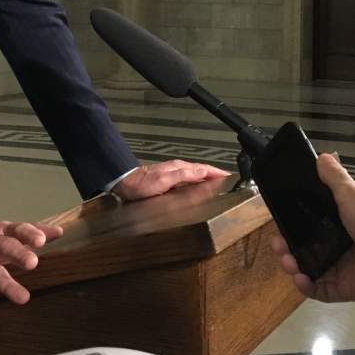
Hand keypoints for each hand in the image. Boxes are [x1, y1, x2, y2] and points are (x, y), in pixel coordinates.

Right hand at [0, 220, 63, 314]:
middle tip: (33, 263)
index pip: (18, 229)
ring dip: (7, 284)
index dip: (30, 233)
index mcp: (2, 232)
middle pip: (5, 246)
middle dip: (19, 253)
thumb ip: (31, 234)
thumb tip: (59, 231)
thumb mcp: (6, 235)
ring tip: (23, 298)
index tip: (42, 240)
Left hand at [112, 159, 231, 200]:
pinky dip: (197, 181)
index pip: (203, 169)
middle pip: (201, 170)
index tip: (228, 176)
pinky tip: (197, 187)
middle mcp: (178, 169)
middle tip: (226, 180)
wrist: (126, 184)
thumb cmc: (142, 184)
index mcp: (179, 168)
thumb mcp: (165, 180)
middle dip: (215, 174)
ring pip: (195, 174)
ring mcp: (173, 173)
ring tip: (217, 183)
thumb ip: (184, 175)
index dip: (216, 172)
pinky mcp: (169, 179)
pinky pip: (189, 179)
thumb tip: (202, 172)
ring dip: (207, 177)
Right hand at [271, 153, 354, 304]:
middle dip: (287, 246)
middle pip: (305, 247)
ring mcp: (341, 269)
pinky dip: (306, 286)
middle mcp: (339, 246)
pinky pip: (319, 290)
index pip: (310, 223)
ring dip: (292, 265)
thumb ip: (334, 177)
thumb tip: (322, 155)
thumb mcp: (351, 193)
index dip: (293, 223)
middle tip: (278, 244)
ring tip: (287, 261)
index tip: (280, 221)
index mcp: (341, 223)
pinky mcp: (343, 289)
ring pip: (308, 269)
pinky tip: (300, 277)